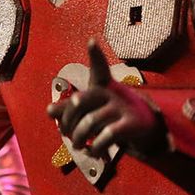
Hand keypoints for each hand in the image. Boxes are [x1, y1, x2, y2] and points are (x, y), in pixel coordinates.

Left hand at [46, 41, 164, 157]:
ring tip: (78, 146)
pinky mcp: (130, 125)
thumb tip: (49, 111)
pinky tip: (94, 153)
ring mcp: (122, 108)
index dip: (95, 55)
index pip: (99, 68)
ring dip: (78, 138)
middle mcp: (112, 93)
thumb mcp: (91, 110)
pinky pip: (106, 136)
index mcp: (102, 86)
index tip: (92, 41)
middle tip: (65, 133)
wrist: (145, 127)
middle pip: (79, 100)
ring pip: (89, 122)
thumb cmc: (111, 115)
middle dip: (66, 120)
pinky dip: (95, 148)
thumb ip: (69, 109)